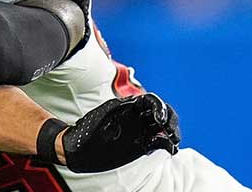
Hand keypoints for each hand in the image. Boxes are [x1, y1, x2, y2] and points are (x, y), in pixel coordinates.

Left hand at [60, 93, 179, 172]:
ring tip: (174, 140)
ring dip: (172, 131)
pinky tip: (171, 150)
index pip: (151, 101)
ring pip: (163, 127)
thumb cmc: (86, 131)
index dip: (160, 107)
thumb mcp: (102, 116)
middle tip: (169, 131)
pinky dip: (168, 145)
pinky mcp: (141, 145)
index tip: (158, 120)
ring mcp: (139, 131)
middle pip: (162, 112)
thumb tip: (132, 102)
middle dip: (170, 119)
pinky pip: (159, 142)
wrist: (78, 150)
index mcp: (128, 107)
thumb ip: (118, 109)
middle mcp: (136, 117)